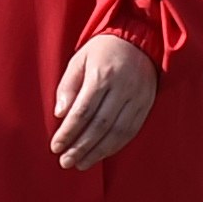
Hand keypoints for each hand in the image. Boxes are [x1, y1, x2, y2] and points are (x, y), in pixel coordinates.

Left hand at [46, 35, 157, 169]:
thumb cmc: (103, 49)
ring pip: (117, 132)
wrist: (140, 37)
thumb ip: (68, 86)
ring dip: (98, 152)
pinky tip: (101, 154)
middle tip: (65, 162)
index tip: (55, 146)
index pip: (83, 111)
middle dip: (81, 147)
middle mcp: (123, 87)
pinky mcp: (147, 104)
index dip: (68, 132)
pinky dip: (115, 146)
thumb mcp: (79, 59)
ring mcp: (138, 97)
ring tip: (81, 164)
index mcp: (103, 74)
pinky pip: (131, 131)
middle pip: (100, 125)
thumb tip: (60, 113)